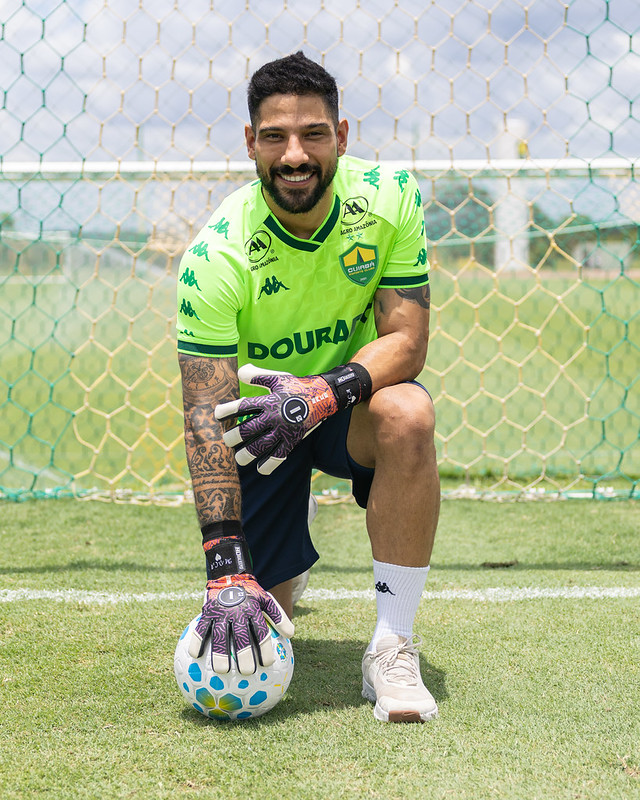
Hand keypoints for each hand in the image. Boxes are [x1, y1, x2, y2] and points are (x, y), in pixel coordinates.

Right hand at [188, 573, 293, 674]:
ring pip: (220, 635)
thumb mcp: (267, 600)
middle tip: (247, 672)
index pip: (261, 631)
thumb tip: (291, 635)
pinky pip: (201, 629)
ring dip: (220, 653)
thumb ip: (278, 617)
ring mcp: (221, 612)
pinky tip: (195, 656)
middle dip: (244, 655)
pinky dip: (197, 641)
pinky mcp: (207, 611)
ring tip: (222, 671)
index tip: (267, 664)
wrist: (229, 575)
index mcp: (253, 609)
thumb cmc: (250, 593)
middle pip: (241, 636)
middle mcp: (237, 611)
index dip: (265, 648)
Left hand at [215, 364, 338, 474]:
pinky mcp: (293, 440)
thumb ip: (256, 375)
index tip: (216, 415)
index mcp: (269, 400)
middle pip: (248, 429)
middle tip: (226, 441)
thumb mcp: (277, 378)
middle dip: (233, 437)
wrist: (324, 396)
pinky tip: (260, 469)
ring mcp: (284, 430)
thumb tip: (238, 372)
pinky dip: (269, 464)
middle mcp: (274, 416)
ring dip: (247, 454)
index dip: (227, 411)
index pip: (243, 406)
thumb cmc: (297, 386)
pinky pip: (280, 455)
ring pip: (261, 446)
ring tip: (238, 459)